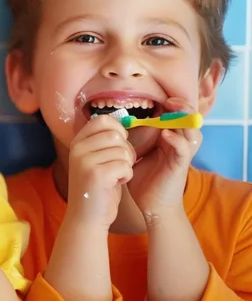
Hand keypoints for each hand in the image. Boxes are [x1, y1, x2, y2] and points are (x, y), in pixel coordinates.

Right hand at [64, 115, 135, 229]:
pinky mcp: (97, 174)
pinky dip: (127, 175)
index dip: (118, 131)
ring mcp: (85, 160)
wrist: (87, 217)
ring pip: (123, 150)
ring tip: (117, 176)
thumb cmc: (98, 188)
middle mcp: (78, 148)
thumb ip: (103, 142)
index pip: (103, 120)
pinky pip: (125, 165)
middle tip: (119, 165)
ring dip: (127, 165)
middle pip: (116, 135)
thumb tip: (122, 126)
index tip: (118, 147)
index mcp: (77, 142)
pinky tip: (117, 183)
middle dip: (126, 150)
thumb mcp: (95, 159)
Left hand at [128, 98, 199, 217]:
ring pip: (192, 132)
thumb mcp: (134, 154)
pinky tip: (166, 134)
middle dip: (182, 107)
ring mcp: (181, 155)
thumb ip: (130, 139)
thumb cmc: (143, 180)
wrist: (151, 206)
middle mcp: (179, 145)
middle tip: (170, 100)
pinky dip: (177, 140)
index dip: (173, 105)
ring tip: (171, 110)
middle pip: (189, 120)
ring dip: (183, 119)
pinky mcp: (180, 166)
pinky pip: (184, 149)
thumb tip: (112, 123)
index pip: (177, 117)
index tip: (160, 97)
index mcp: (169, 140)